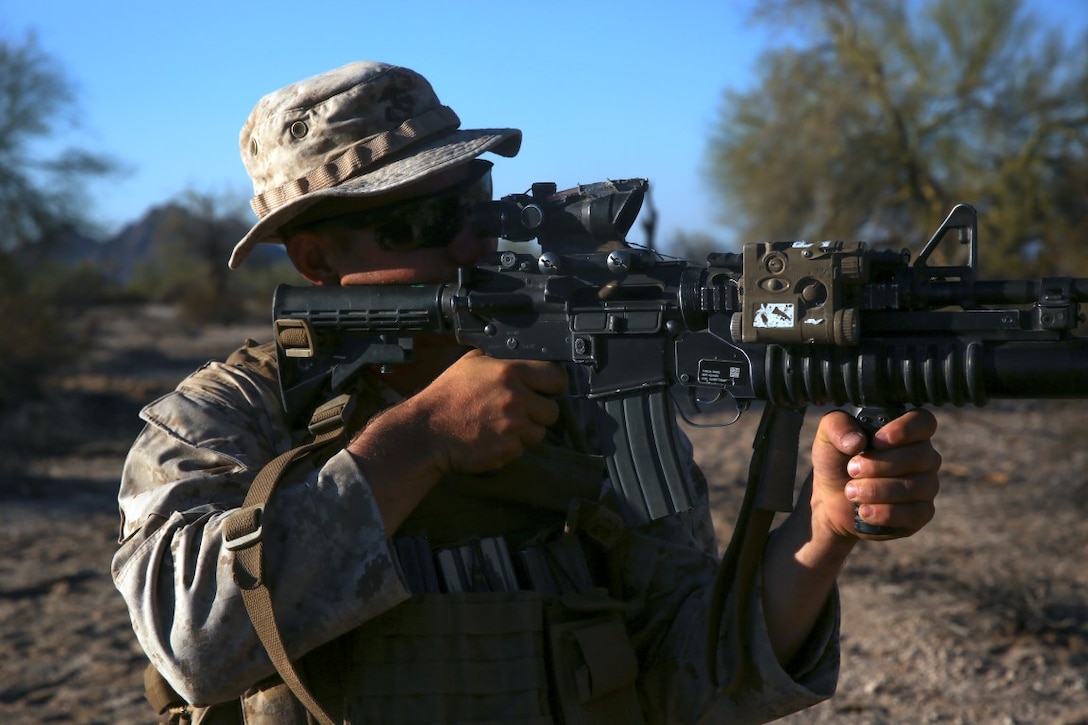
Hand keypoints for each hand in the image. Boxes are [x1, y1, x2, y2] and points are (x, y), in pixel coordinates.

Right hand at [351, 350, 567, 477]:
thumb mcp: (471, 363)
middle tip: (522, 412)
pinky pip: (522, 449)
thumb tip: (517, 356)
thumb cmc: (446, 396)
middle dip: (539, 412)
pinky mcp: (508, 450)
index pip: (556, 377)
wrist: (427, 432)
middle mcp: (517, 399)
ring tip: (502, 426)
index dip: (554, 384)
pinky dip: (511, 447)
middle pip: (552, 411)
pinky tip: (492, 439)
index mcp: (510, 372)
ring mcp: (514, 427)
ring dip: (526, 432)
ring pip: (539, 433)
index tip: (549, 389)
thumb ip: (499, 359)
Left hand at [809, 409, 941, 540]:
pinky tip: (864, 511)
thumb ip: (837, 426)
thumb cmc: (836, 462)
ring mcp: (926, 486)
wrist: (830, 500)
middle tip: (851, 469)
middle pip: (921, 456)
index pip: (924, 422)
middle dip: (881, 464)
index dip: (905, 430)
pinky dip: (887, 513)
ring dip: (878, 490)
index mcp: (906, 432)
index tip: (877, 441)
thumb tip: (858, 441)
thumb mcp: (828, 438)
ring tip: (851, 492)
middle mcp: (923, 457)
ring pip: (917, 486)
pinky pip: (916, 513)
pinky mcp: (921, 513)